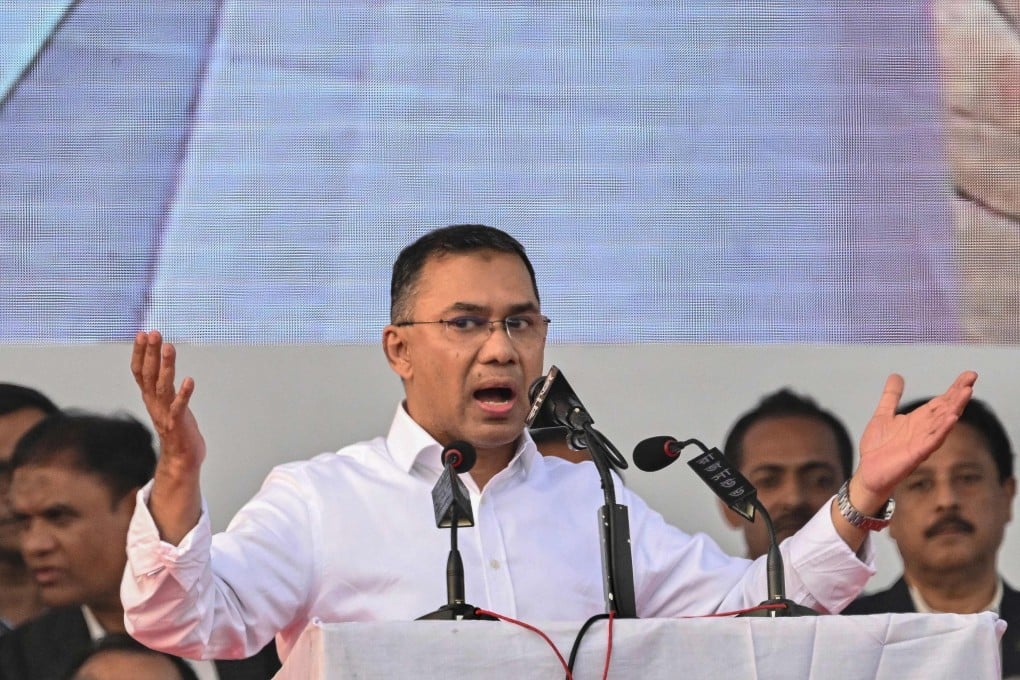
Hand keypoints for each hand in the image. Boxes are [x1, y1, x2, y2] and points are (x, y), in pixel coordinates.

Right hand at [130, 330, 204, 541]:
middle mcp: (155, 404)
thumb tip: (162, 367)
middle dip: (149, 353)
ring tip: (169, 346)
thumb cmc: (178, 430)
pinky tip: (189, 380)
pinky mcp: (179, 424)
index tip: (142, 333)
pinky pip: (180, 407)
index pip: (140, 372)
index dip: (140, 353)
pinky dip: (184, 394)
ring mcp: (166, 414)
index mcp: (151, 398)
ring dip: (166, 366)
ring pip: (163, 386)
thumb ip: (164, 388)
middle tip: (152, 332)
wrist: (182, 461)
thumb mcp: (167, 404)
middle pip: (148, 375)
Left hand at [853, 371, 976, 511]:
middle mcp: (924, 429)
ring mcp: (922, 442)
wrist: (868, 472)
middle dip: (959, 394)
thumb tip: (896, 376)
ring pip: (943, 423)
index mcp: (918, 420)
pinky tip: (952, 418)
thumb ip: (891, 396)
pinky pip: (932, 441)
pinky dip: (942, 430)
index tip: (969, 375)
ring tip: (966, 392)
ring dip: (955, 408)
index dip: (954, 388)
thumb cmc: (878, 447)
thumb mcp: (883, 415)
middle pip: (946, 409)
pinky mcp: (916, 454)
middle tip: (972, 378)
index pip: (941, 401)